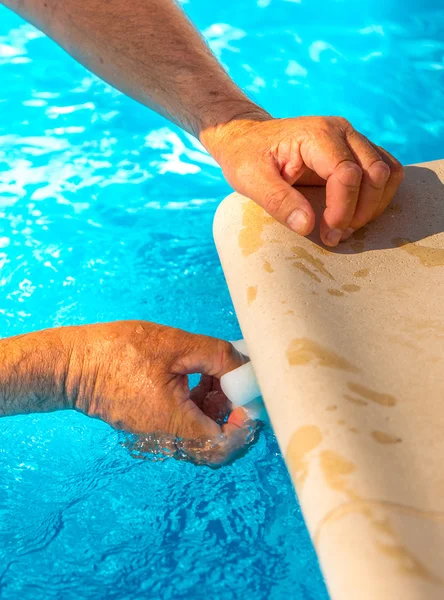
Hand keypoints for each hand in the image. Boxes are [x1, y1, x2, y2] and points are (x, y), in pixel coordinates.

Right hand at [66, 321, 251, 463]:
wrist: (73, 364)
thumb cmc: (119, 352)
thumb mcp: (176, 344)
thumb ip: (218, 356)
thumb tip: (246, 367)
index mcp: (173, 424)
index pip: (224, 445)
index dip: (246, 426)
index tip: (250, 398)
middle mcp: (166, 439)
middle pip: (216, 444)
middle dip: (234, 414)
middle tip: (237, 384)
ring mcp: (157, 436)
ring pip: (202, 434)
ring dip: (218, 408)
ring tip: (216, 374)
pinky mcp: (151, 426)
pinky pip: (185, 426)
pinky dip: (199, 406)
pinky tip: (199, 378)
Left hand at [202, 114, 403, 246]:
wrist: (248, 139)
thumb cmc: (246, 157)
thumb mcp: (250, 180)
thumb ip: (278, 201)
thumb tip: (308, 226)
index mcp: (316, 134)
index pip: (347, 173)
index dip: (342, 209)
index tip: (327, 233)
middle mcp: (342, 132)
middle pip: (375, 173)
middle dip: (360, 211)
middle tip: (334, 235)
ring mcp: (353, 139)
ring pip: (387, 172)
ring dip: (373, 206)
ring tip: (345, 226)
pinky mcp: (356, 151)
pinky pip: (386, 172)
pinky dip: (378, 197)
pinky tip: (353, 214)